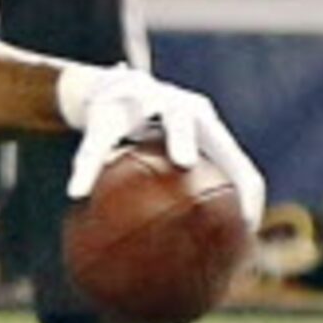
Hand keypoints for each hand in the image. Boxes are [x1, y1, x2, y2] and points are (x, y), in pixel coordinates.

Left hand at [61, 66, 266, 229]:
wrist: (129, 88)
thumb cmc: (112, 112)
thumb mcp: (99, 130)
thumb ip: (88, 159)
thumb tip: (75, 194)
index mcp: (169, 104)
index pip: (177, 120)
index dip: (183, 140)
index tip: (183, 162)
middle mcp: (200, 114)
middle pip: (223, 143)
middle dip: (233, 174)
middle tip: (235, 207)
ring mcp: (216, 130)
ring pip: (241, 165)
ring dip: (247, 198)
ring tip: (246, 234)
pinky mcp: (222, 146)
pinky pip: (237, 175)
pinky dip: (240, 200)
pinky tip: (237, 232)